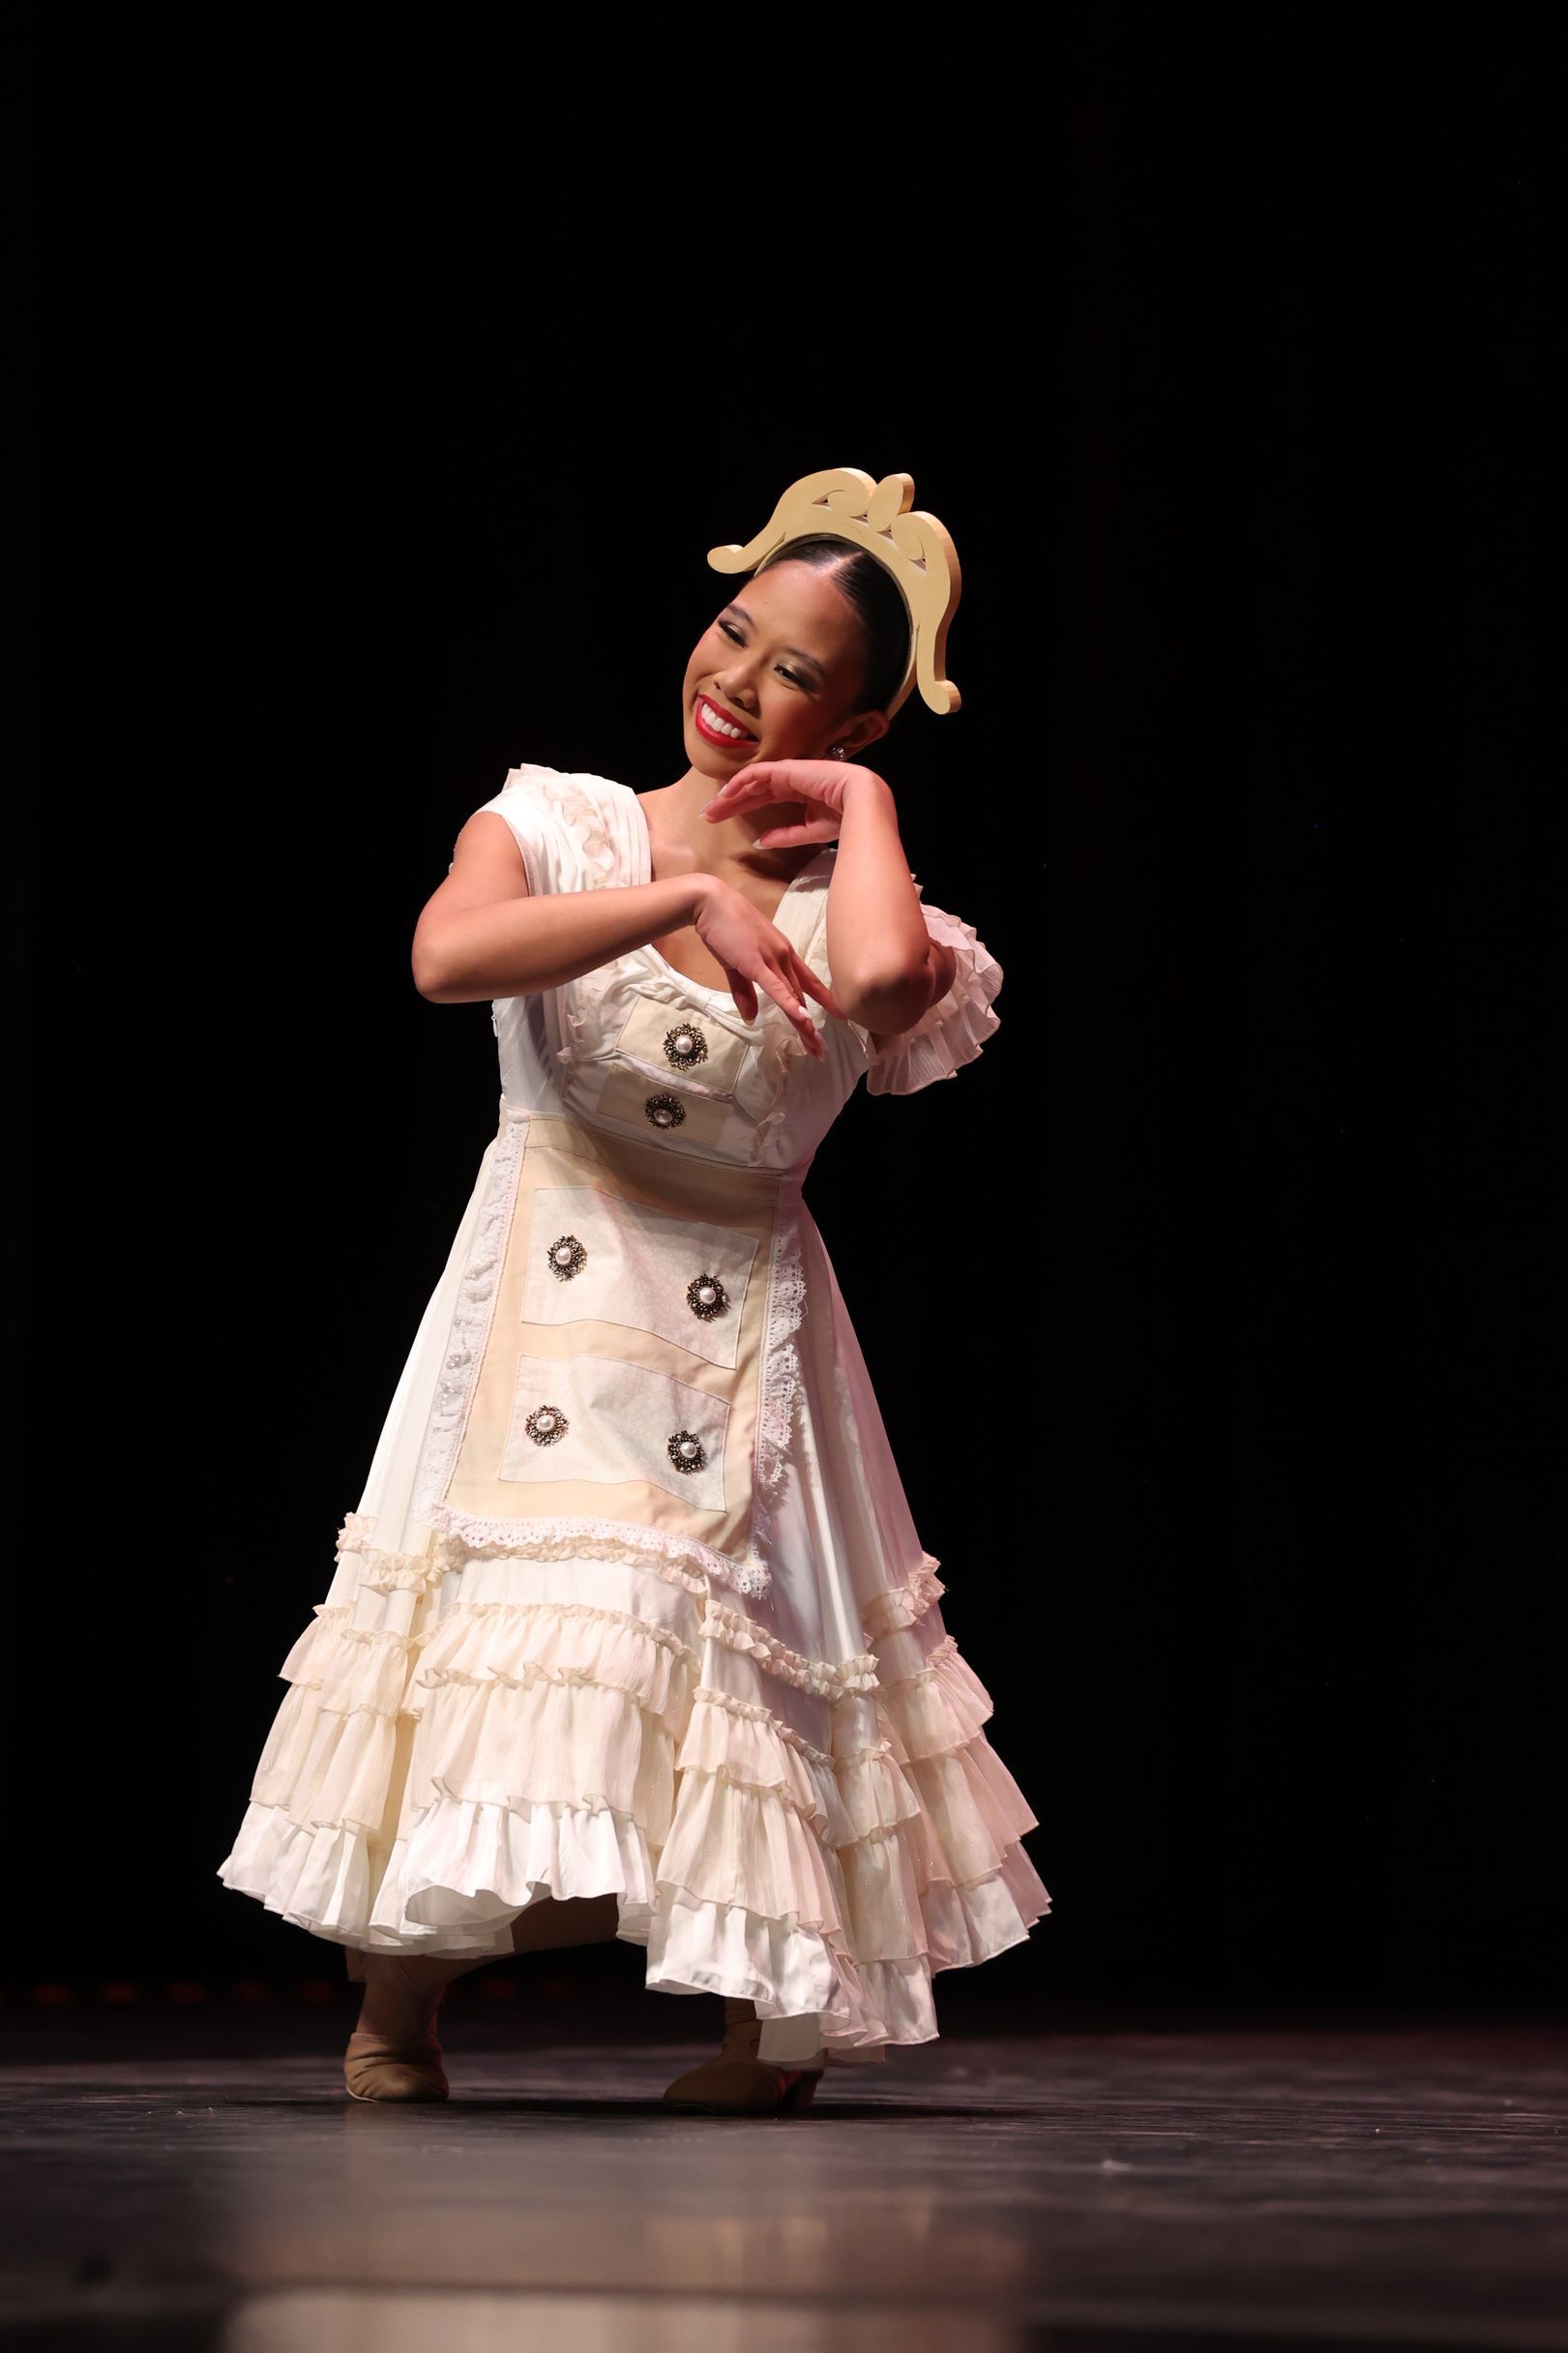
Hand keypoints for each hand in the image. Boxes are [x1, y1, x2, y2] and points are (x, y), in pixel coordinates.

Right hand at [690, 877, 844, 1052]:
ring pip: (793, 996)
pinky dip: (789, 1003)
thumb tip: (751, 1018)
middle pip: (802, 996)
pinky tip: (802, 1018)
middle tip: (820, 1050)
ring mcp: (773, 958)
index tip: (840, 1015)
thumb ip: (744, 992)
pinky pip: (776, 987)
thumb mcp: (736, 964)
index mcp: (783, 955)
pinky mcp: (756, 962)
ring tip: (814, 1046)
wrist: (711, 903)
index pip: (808, 982)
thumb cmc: (724, 928)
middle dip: (811, 1026)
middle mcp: (784, 957)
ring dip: (803, 1023)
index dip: (824, 1000)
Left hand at [702, 760, 886, 848]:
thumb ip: (785, 835)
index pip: (763, 798)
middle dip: (730, 802)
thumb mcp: (809, 832)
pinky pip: (757, 773)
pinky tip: (726, 794)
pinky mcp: (787, 768)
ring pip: (751, 781)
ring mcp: (789, 772)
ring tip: (711, 808)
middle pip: (752, 790)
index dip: (742, 807)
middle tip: (708, 815)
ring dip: (730, 794)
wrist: (863, 804)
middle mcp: (791, 779)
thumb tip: (761, 841)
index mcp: (799, 792)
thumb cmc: (844, 819)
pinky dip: (740, 782)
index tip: (722, 820)